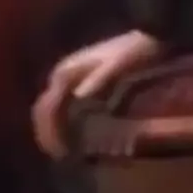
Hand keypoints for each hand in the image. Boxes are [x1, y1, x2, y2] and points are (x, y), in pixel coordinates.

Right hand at [31, 30, 164, 158]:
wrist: (149, 35)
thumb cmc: (136, 50)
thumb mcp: (121, 62)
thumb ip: (100, 77)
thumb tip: (78, 95)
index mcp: (66, 71)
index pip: (47, 107)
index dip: (49, 133)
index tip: (60, 155)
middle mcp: (62, 73)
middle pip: (43, 109)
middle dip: (47, 134)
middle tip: (60, 158)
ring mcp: (69, 75)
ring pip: (50, 107)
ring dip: (53, 129)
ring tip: (65, 152)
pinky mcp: (79, 78)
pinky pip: (62, 103)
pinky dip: (62, 121)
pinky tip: (73, 133)